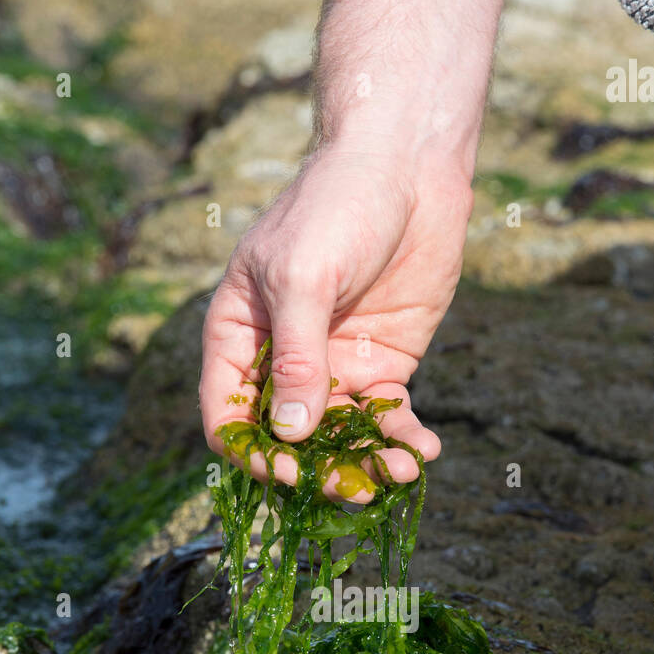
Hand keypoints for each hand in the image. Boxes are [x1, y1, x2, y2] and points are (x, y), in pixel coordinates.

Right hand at [199, 144, 473, 502]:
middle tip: (356, 488)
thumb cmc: (336, 205)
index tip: (289, 471)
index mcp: (238, 337)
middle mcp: (282, 361)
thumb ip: (297, 357)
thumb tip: (291, 434)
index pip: (229, 415)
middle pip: (289, 440)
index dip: (254, 451)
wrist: (407, 165)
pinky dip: (402, 440)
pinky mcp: (382, 365)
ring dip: (367, 463)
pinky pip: (386, 418)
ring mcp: (333, 366)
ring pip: (340, 438)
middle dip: (320, 470)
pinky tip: (424, 453)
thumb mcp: (304, 277)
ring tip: (401, 473)